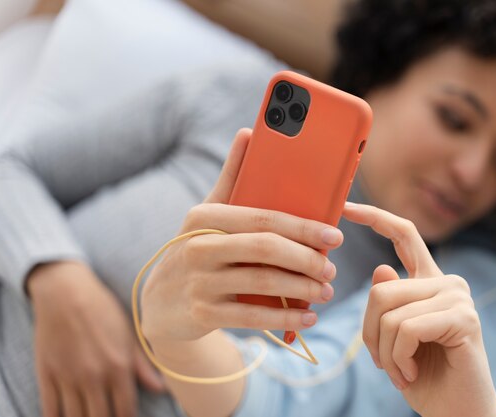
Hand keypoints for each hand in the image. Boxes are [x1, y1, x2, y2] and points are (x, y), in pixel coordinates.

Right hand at [28, 261, 164, 416]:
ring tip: (90, 414)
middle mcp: (94, 377)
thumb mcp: (129, 334)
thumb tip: (162, 388)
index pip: (126, 411)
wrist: (65, 291)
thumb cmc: (102, 309)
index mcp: (118, 367)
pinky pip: (50, 410)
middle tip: (109, 415)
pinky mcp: (47, 375)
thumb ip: (143, 365)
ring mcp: (68, 378)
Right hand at [141, 129, 343, 343]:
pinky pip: (252, 317)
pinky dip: (285, 318)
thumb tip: (248, 132)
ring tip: (326, 290)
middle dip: (306, 259)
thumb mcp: (207, 214)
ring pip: (262, 283)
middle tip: (331, 268)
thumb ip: (232, 176)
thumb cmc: (195, 249)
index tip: (335, 235)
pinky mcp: (202, 314)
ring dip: (301, 289)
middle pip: (265, 249)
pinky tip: (308, 317)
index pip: (263, 218)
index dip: (303, 227)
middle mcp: (198, 247)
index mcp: (205, 217)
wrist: (160, 303)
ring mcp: (199, 282)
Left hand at [343, 203, 495, 416]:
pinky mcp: (464, 318)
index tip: (347, 206)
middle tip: (383, 364)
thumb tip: (381, 269)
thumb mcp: (392, 340)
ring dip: (384, 353)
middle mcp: (446, 282)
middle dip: (370, 334)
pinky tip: (411, 374)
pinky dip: (398, 359)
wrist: (459, 415)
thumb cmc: (425, 378)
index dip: (375, 217)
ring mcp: (458, 297)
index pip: (403, 235)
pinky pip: (405, 329)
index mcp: (428, 282)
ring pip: (389, 311)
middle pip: (380, 289)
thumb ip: (388, 304)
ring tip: (400, 373)